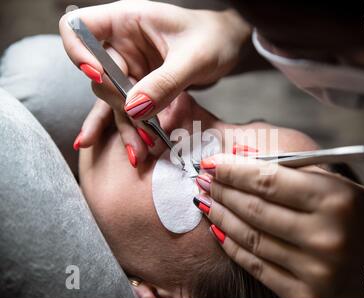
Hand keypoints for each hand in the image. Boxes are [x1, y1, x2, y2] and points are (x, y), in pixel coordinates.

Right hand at [60, 0, 249, 162]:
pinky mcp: (141, 86)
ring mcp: (130, 67)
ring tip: (139, 152)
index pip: (77, 28)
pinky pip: (129, 110)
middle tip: (142, 124)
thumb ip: (164, 82)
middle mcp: (121, 44)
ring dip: (126, 126)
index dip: (78, 52)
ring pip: (113, 99)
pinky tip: (133, 151)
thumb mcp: (193, 58)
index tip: (98, 76)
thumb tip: (133, 109)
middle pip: (96, 75)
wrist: (228, 45)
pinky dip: (134, 129)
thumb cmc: (213, 38)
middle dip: (116, 103)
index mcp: (125, 21)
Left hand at [193, 154, 363, 297]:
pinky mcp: (306, 295)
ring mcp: (314, 271)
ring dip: (221, 216)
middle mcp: (324, 236)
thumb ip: (298, 174)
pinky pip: (258, 266)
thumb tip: (247, 159)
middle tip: (204, 179)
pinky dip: (233, 246)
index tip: (212, 162)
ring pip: (250, 238)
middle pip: (254, 209)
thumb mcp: (345, 188)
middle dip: (222, 190)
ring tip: (205, 201)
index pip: (268, 181)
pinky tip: (219, 230)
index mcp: (336, 201)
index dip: (233, 170)